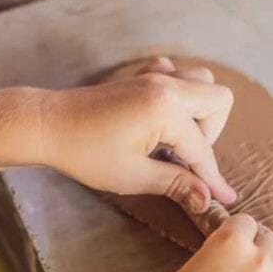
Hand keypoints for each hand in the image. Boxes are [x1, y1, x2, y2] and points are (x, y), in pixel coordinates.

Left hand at [39, 56, 235, 212]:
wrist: (48, 125)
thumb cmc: (85, 153)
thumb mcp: (133, 176)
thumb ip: (176, 184)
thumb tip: (206, 199)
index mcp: (165, 110)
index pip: (202, 149)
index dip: (212, 178)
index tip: (224, 197)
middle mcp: (165, 86)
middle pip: (218, 100)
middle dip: (212, 133)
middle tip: (186, 158)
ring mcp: (154, 75)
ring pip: (202, 81)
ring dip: (200, 109)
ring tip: (178, 137)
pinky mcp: (141, 74)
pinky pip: (176, 72)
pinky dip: (179, 90)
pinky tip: (163, 113)